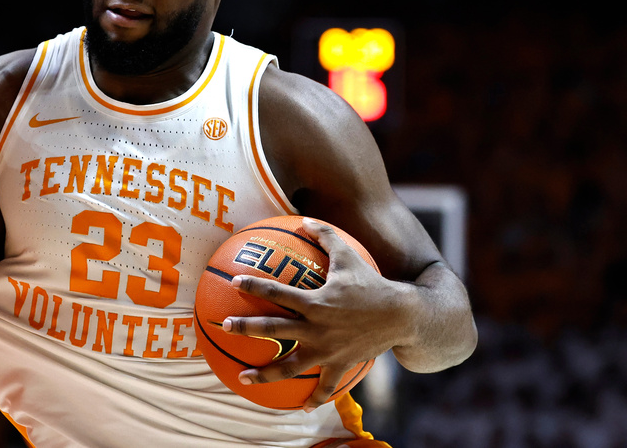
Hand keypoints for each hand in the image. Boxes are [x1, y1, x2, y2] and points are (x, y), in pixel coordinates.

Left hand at [221, 219, 406, 411]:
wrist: (402, 316)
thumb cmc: (372, 284)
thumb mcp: (349, 256)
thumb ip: (326, 236)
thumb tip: (305, 219)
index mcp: (316, 301)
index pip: (278, 291)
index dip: (256, 285)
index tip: (235, 282)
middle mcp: (316, 327)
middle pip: (274, 328)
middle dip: (246, 328)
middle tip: (224, 327)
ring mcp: (327, 349)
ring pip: (290, 365)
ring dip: (265, 373)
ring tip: (242, 378)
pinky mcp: (340, 364)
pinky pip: (324, 386)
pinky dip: (313, 398)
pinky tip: (300, 407)